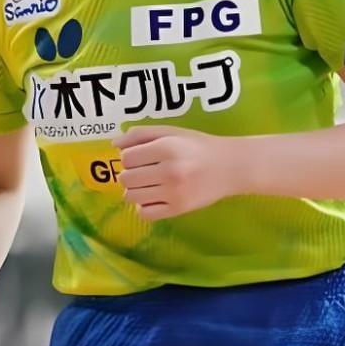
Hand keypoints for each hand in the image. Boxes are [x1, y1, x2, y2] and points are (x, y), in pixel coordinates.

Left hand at [112, 125, 243, 219]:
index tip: (141, 156)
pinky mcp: (178, 209)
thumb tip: (114, 143)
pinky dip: (143, 206)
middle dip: (130, 173)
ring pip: (131, 197)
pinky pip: (145, 214)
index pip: (126, 158)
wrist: (230, 166)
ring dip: (134, 190)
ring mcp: (174, 193)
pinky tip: (154, 197)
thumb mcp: (171, 132)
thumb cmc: (198, 146)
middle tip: (144, 170)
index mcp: (166, 148)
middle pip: (126, 178)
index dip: (129, 156)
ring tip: (148, 183)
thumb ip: (140, 134)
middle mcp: (169, 171)